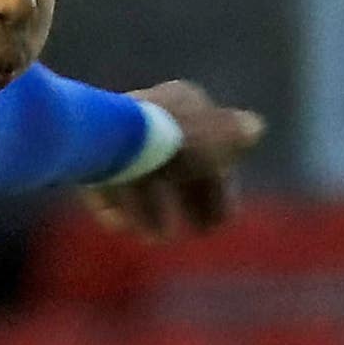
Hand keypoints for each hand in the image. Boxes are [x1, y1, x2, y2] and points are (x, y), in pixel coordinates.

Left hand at [87, 81, 266, 239]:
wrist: (118, 138)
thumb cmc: (176, 139)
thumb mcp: (217, 140)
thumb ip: (234, 137)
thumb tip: (256, 127)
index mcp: (185, 104)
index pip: (210, 147)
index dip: (219, 187)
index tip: (220, 222)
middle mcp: (152, 114)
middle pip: (175, 165)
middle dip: (190, 200)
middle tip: (199, 233)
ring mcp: (119, 133)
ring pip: (141, 176)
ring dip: (150, 211)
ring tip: (155, 239)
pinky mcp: (88, 151)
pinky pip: (105, 181)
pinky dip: (115, 206)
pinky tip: (119, 226)